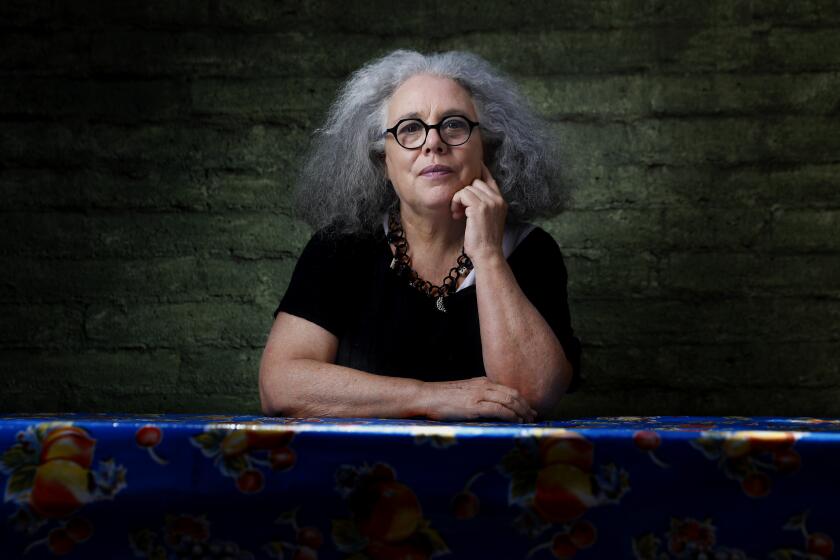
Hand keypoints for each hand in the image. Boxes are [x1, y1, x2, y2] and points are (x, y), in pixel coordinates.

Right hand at [420, 377, 536, 422]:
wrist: (426, 396)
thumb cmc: (442, 398)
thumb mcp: (464, 392)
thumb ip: (478, 397)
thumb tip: (490, 409)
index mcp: (482, 382)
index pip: (508, 389)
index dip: (522, 400)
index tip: (529, 409)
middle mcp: (484, 386)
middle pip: (513, 394)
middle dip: (526, 406)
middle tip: (534, 417)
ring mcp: (479, 395)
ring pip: (509, 401)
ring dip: (521, 412)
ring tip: (528, 421)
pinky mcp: (474, 406)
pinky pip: (498, 409)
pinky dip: (510, 415)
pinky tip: (516, 421)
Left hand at [450, 162, 506, 265]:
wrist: (487, 254)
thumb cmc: (484, 240)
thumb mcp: (488, 218)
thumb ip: (483, 204)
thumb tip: (469, 191)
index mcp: (501, 201)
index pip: (489, 178)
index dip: (479, 171)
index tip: (472, 166)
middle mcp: (497, 199)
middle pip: (475, 181)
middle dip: (464, 193)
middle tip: (459, 209)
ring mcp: (490, 202)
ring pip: (467, 187)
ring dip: (458, 200)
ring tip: (458, 214)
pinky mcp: (480, 207)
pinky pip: (462, 194)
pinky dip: (456, 203)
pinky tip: (456, 215)